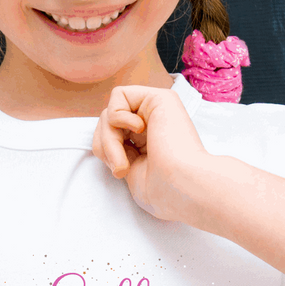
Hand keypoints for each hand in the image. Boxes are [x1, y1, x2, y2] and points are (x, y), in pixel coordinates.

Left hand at [91, 85, 216, 223]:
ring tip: (126, 160)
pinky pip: (119, 95)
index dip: (106, 153)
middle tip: (121, 169)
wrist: (182, 187)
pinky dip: (117, 116)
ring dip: (110, 140)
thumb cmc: (164, 190)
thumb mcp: (129, 170)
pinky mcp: (160, 97)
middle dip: (105, 147)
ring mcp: (158, 110)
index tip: (121, 172)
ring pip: (109, 113)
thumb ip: (116, 150)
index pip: (112, 136)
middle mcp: (155, 124)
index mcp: (149, 142)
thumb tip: (102, 137)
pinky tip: (139, 130)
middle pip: (106, 123)